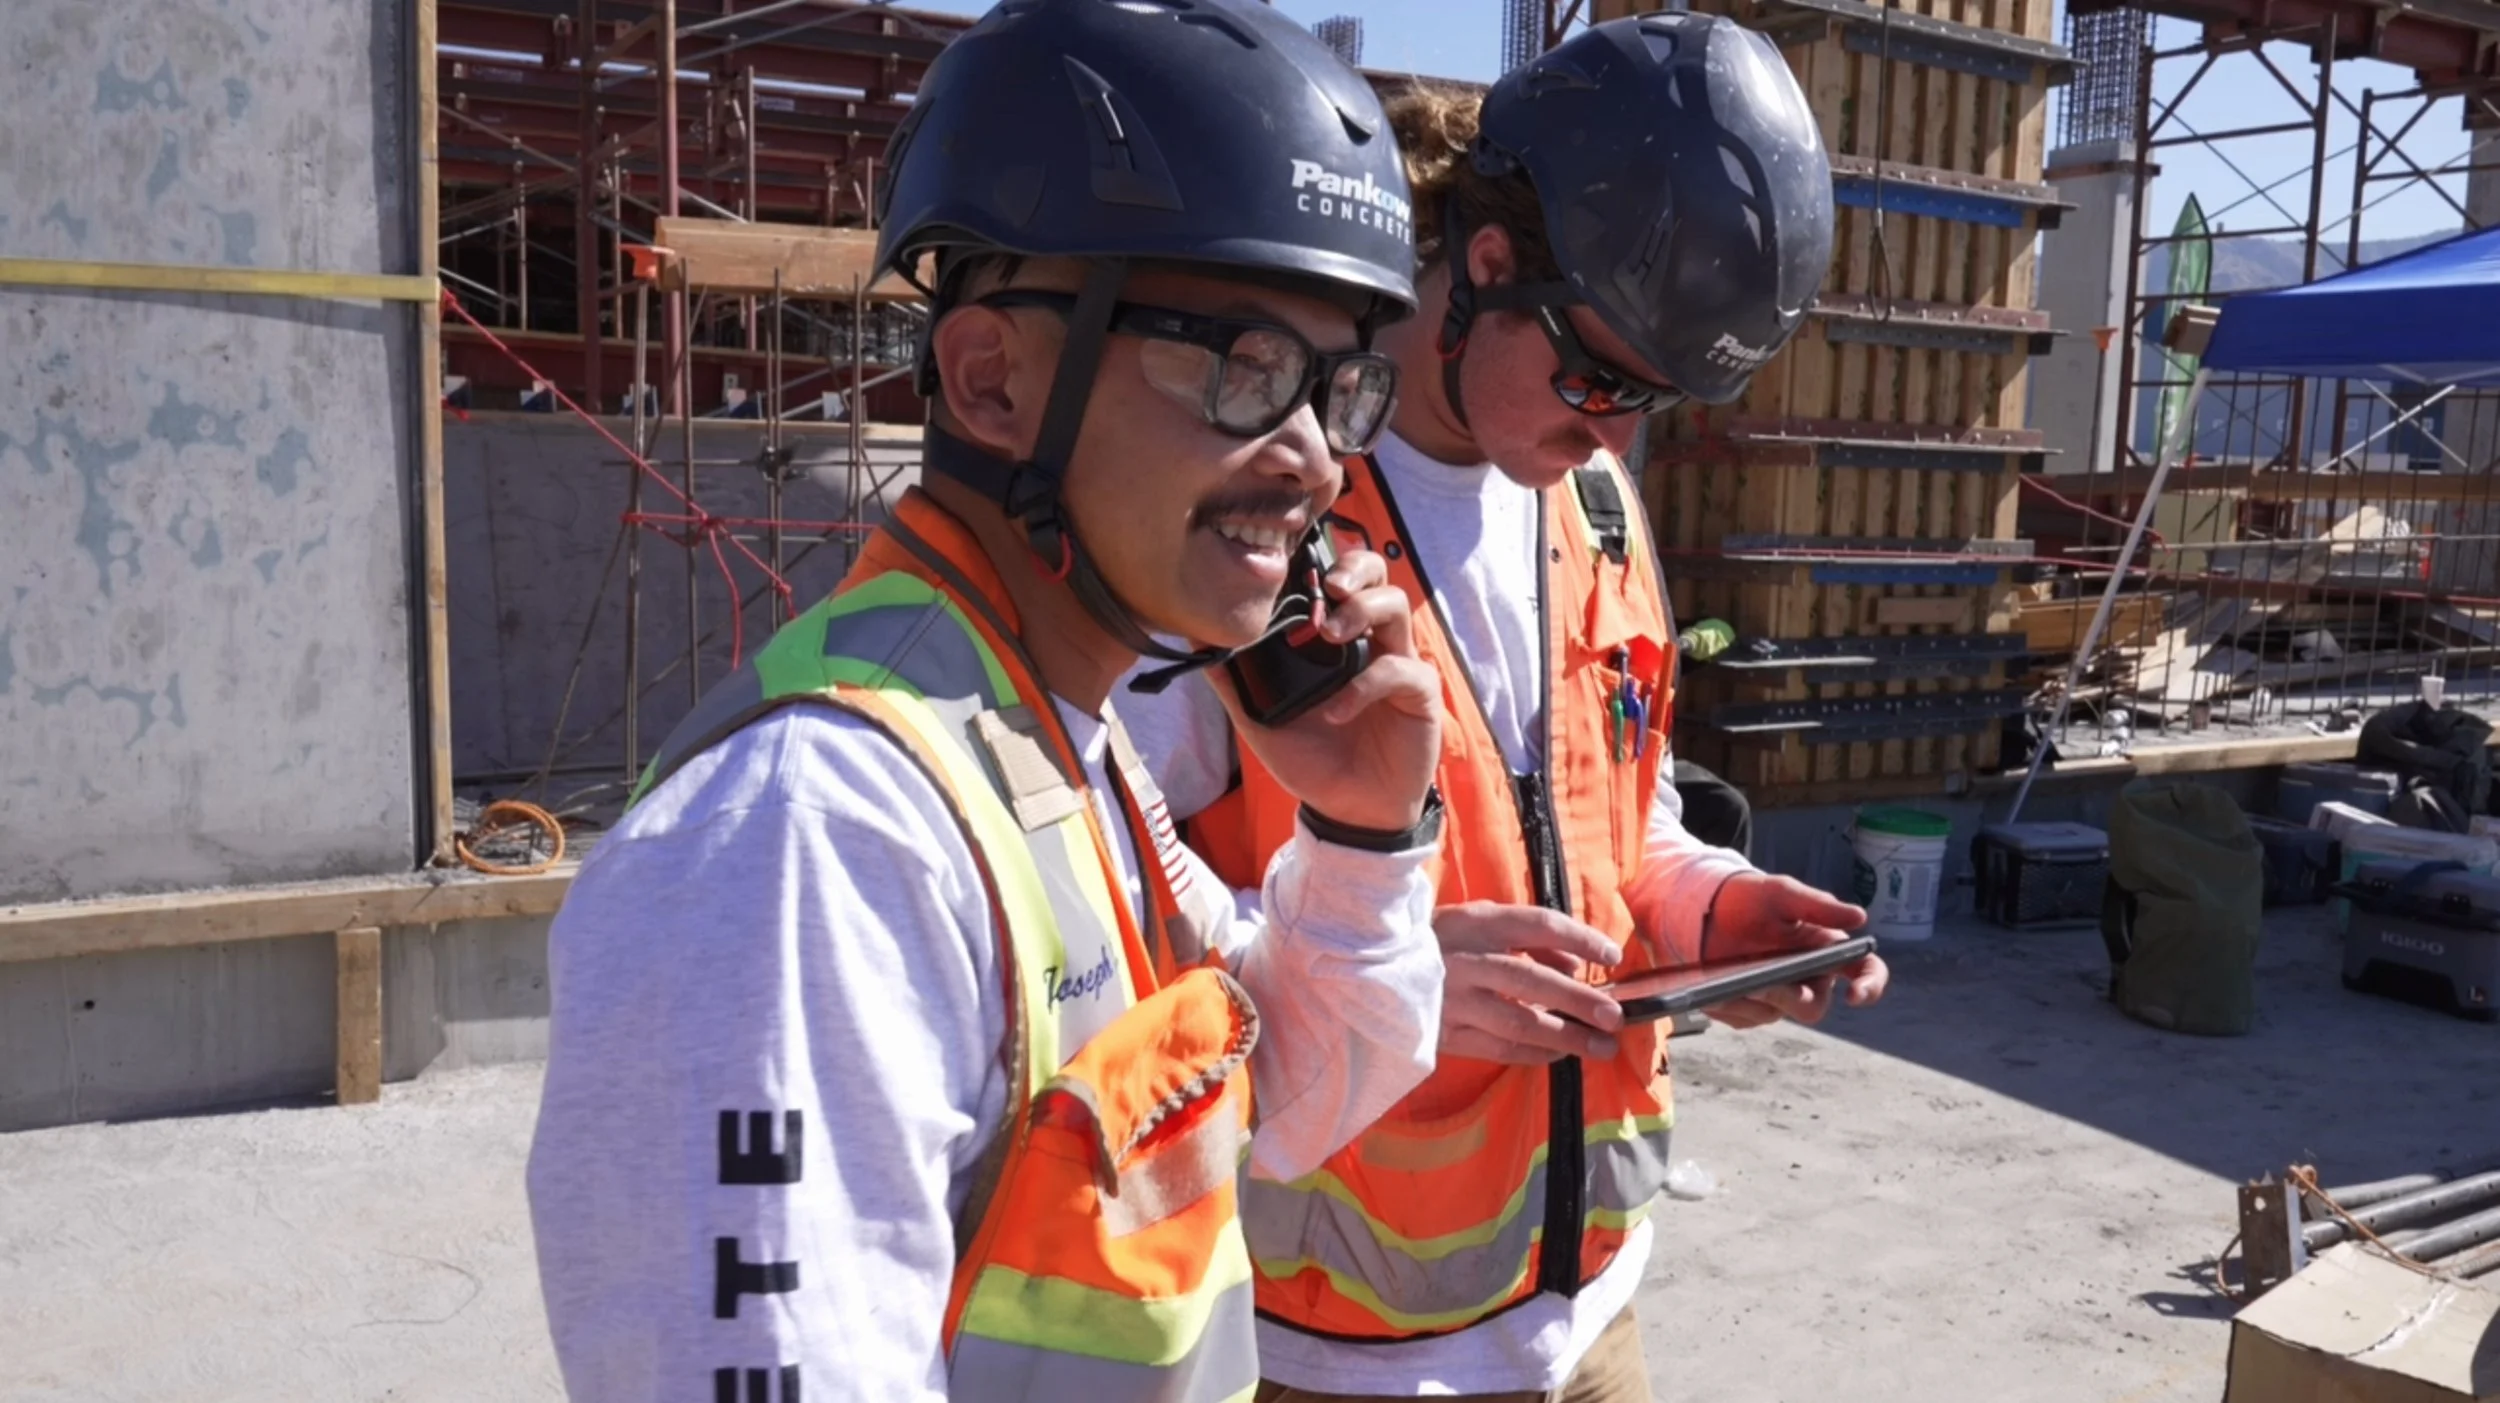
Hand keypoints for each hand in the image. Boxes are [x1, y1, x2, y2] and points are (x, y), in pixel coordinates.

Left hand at [1214, 547, 1441, 834]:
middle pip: (1377, 574)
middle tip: (1328, 585)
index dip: (1322, 559)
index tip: (1293, 566)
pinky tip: (1337, 710)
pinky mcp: (1419, 693)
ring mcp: (1398, 662)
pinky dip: (1365, 685)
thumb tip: (1194, 639)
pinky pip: (1399, 671)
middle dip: (1354, 567)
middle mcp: (1370, 640)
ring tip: (1331, 634)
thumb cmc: (1311, 758)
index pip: (1337, 577)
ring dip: (1362, 611)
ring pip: (1395, 606)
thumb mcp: (1259, 717)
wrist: (1347, 810)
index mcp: (1336, 637)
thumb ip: (1233, 678)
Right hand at [1435, 902, 1624, 1063]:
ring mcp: (1453, 1001)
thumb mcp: (1479, 922)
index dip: (1580, 938)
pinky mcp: (1444, 1034)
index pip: (1537, 925)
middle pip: (1531, 979)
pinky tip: (1561, 1054)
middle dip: (1578, 1000)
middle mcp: (1466, 960)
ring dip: (1565, 1037)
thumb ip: (1528, 939)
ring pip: (1517, 1022)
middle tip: (1614, 1016)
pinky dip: (1535, 1053)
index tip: (1613, 956)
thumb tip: (1576, 965)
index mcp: (1476, 923)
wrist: (1373, 969)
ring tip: (1601, 1047)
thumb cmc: (1441, 941)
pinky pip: (1498, 1048)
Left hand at [1696, 873, 1886, 1029]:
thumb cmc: (1751, 898)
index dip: (1869, 986)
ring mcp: (1776, 997)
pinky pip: (1742, 1017)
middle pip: (1813, 1006)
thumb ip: (1818, 906)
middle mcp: (1806, 979)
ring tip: (1724, 982)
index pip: (1863, 970)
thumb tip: (1860, 917)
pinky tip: (1711, 992)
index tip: (1855, 995)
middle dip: (1789, 997)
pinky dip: (1726, 1004)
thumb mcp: (1781, 894)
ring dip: (1748, 998)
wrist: (1704, 908)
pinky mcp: (1747, 1009)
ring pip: (1772, 1014)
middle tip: (1763, 984)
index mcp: (1825, 950)